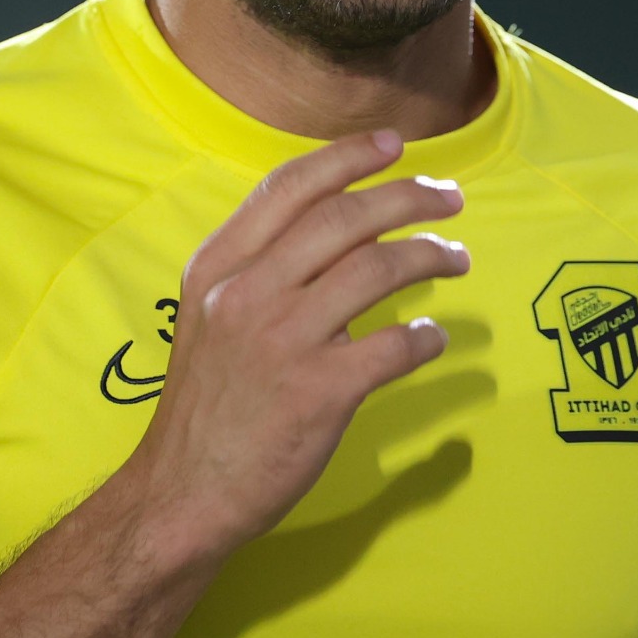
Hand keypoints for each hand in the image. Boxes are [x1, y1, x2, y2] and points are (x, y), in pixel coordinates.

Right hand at [127, 129, 468, 558]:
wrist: (182, 492)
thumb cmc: (206, 402)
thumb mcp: (208, 313)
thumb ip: (259, 267)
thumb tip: (334, 227)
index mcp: (218, 265)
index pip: (290, 186)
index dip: (348, 157)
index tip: (394, 146)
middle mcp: (247, 291)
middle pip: (344, 218)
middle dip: (408, 197)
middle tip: (449, 197)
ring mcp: (283, 340)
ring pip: (376, 269)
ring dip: (429, 255)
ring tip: (456, 258)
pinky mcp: (318, 392)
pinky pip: (393, 346)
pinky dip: (425, 337)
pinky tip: (434, 338)